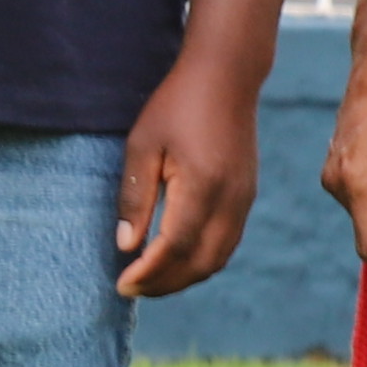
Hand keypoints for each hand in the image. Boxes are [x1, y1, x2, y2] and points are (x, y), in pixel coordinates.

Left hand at [116, 59, 264, 298]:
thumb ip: (136, 197)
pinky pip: (227, 244)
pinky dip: (201, 261)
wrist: (227, 77)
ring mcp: (244, 200)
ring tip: (151, 279)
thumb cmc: (177, 105)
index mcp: (203, 186)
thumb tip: (127, 247)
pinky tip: (176, 257)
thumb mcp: (143, 145)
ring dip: (184, 277)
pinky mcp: (246, 197)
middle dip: (165, 284)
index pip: (175, 247)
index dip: (148, 273)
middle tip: (131, 288)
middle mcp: (230, 200)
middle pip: (201, 263)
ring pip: (218, 259)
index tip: (120, 284)